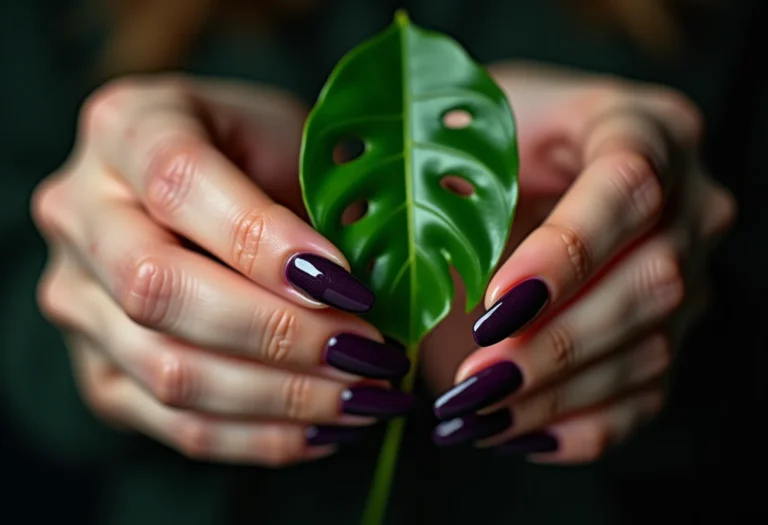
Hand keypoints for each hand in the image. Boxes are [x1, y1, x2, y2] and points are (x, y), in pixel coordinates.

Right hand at [32, 76, 413, 466]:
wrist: (210, 191)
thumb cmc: (259, 158)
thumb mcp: (290, 143)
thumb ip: (315, 204)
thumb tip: (363, 299)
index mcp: (125, 128)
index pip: (178, 183)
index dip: (262, 240)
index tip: (347, 283)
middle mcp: (80, 213)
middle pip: (157, 288)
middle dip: (279, 333)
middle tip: (366, 350)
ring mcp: (78, 298)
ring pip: (168, 371)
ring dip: (282, 396)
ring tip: (363, 395)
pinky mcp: (99, 368)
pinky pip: (174, 424)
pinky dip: (260, 436)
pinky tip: (324, 425)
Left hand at [427, 63, 735, 462]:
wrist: (531, 163)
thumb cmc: (491, 140)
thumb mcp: (462, 131)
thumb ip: (437, 174)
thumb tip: (382, 257)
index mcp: (640, 126)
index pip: (629, 184)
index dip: (567, 251)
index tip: (494, 304)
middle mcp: (686, 202)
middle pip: (652, 280)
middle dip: (555, 341)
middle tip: (471, 379)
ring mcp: (689, 274)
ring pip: (650, 349)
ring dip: (556, 394)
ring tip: (474, 413)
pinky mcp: (670, 330)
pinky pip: (645, 395)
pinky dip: (578, 426)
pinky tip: (511, 430)